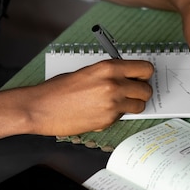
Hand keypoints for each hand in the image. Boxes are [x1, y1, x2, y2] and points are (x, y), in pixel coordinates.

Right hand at [28, 59, 153, 135]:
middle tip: (131, 90)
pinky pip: (123, 116)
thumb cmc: (60, 88)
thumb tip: (127, 76)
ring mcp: (112, 105)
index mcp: (109, 68)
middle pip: (146, 89)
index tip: (141, 76)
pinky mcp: (107, 121)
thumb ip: (110, 72)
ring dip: (132, 103)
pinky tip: (102, 110)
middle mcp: (114, 85)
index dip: (144, 73)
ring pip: (139, 105)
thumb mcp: (88, 70)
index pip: (145, 68)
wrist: (43, 107)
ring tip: (118, 101)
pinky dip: (117, 114)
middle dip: (141, 90)